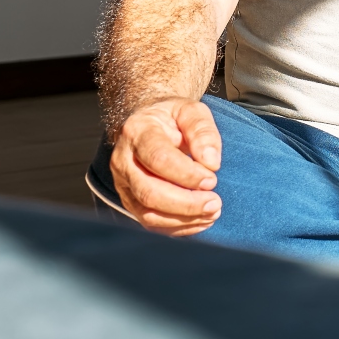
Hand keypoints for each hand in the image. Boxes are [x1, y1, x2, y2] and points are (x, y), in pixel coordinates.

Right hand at [110, 98, 223, 235]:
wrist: (148, 122)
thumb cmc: (172, 118)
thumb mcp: (191, 111)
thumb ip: (203, 131)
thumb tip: (212, 162)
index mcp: (137, 132)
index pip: (159, 158)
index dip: (187, 174)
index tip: (212, 180)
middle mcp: (123, 161)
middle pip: (149, 191)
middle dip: (186, 203)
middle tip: (215, 203)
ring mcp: (123, 184)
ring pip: (147, 213)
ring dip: (183, 219)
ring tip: (212, 213)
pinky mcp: (130, 201)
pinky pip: (150, 223)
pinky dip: (177, 227)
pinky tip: (200, 221)